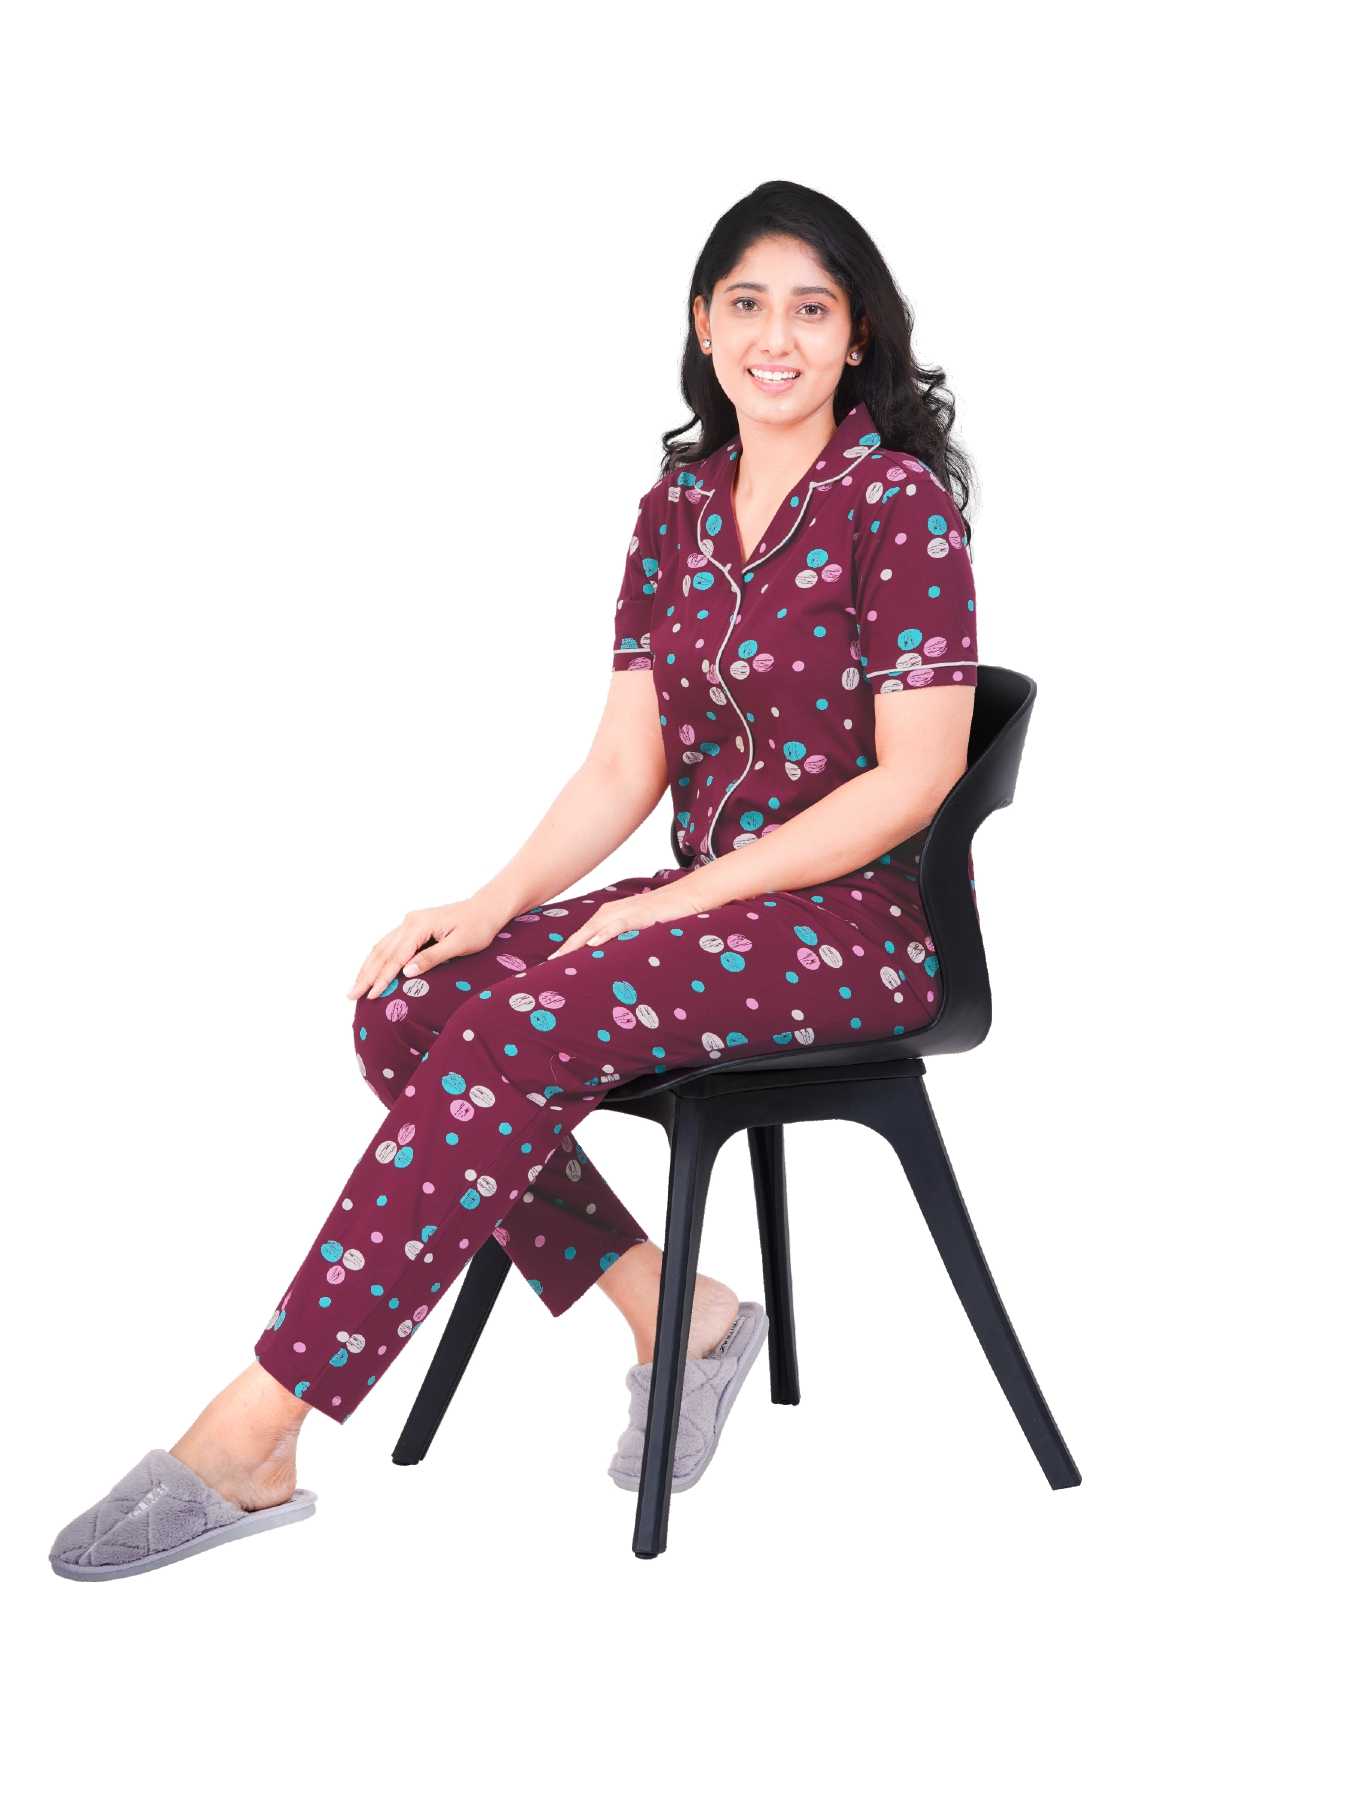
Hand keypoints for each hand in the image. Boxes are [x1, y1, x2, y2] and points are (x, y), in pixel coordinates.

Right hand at [347, 896, 508, 1000]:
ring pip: (382, 947)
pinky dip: (377, 959)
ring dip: (367, 967)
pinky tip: (369, 970)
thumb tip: (406, 972)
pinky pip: (389, 944)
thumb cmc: (477, 927)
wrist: (486, 908)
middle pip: (382, 952)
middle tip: (351, 995)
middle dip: (366, 975)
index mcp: (419, 925)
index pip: (395, 957)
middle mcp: (410, 921)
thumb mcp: (460, 945)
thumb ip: (432, 957)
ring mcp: (410, 922)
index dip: (382, 978)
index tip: (371, 996)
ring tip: (355, 986)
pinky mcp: (413, 926)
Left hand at [544, 880, 709, 961]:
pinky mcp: (639, 915)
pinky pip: (617, 926)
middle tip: (544, 973)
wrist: (687, 897)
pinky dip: (603, 935)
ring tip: (558, 964)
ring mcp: (623, 913)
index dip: (564, 954)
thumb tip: (610, 962)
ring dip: (575, 948)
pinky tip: (592, 946)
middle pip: (579, 937)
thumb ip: (622, 943)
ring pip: (592, 932)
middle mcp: (609, 914)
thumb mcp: (637, 931)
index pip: (579, 939)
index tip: (548, 971)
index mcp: (607, 918)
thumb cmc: (662, 916)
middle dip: (562, 954)